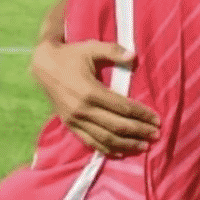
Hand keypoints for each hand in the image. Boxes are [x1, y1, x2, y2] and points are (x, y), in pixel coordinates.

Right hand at [31, 31, 158, 157]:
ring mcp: (74, 120)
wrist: (43, 66)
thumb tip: (133, 56)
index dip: (141, 114)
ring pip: (104, 138)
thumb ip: (113, 51)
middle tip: (156, 134)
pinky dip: (106, 149)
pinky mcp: (69, 124)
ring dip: (126, 144)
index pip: (123, 108)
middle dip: (139, 131)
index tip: (157, 119)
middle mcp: (82, 109)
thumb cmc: (71, 55)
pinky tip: (120, 152)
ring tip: (144, 146)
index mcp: (90, 92)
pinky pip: (89, 141)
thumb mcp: (91, 48)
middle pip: (117, 126)